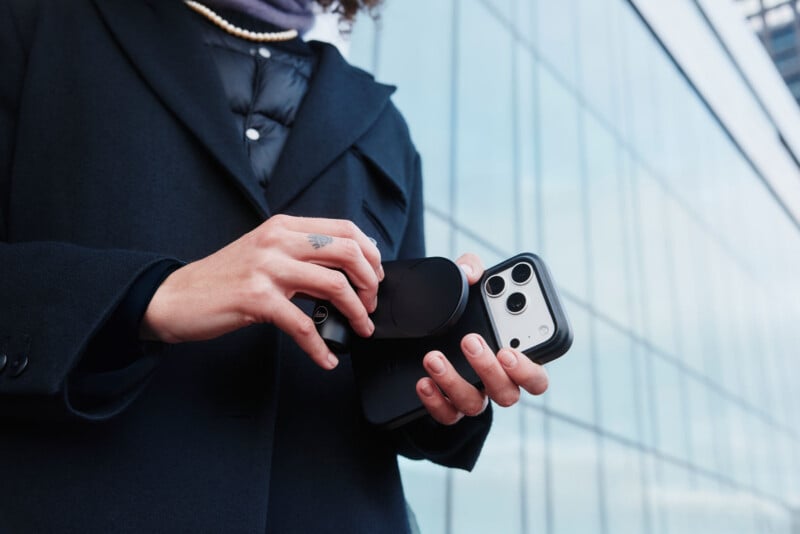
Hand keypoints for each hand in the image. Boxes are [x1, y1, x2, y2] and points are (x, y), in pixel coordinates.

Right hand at [140, 215, 382, 369]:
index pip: (344, 228)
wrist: (175, 297)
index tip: (375, 276)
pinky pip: (303, 324)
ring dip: (356, 312)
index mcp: (284, 226)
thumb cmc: (224, 280)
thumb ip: (300, 253)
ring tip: (360, 329)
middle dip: (369, 282)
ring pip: (333, 285)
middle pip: (347, 252)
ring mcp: (266, 268)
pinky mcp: (256, 298)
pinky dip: (320, 347)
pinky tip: (325, 359)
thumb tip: (347, 269)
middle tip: (370, 305)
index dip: (370, 253)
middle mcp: (277, 240)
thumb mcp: (264, 253)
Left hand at [415, 253, 548, 424]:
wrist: (427, 332)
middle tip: (470, 341)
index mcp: (515, 359)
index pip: (537, 376)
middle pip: (508, 393)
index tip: (509, 349)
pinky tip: (423, 381)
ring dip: (454, 381)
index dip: (528, 369)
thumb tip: (469, 271)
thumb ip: (472, 270)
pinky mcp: (448, 406)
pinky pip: (446, 415)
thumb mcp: (467, 285)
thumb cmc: (464, 308)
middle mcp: (499, 382)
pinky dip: (435, 401)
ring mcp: (474, 397)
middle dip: (489, 368)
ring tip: (433, 357)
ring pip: (474, 404)